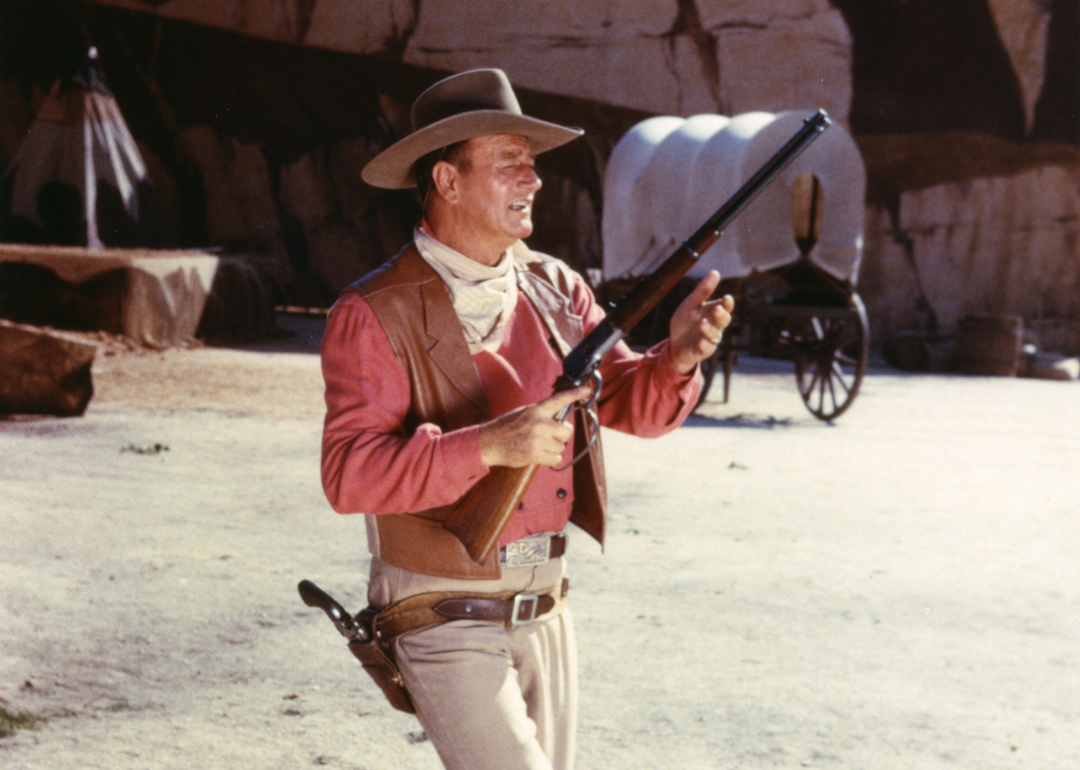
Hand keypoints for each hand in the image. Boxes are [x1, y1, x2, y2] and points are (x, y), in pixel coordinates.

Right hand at [478, 384, 592, 467]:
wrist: (489, 442)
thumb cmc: (507, 427)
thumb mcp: (524, 413)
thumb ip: (541, 414)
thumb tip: (560, 419)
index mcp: (535, 410)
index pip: (559, 400)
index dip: (574, 394)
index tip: (587, 390)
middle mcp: (539, 423)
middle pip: (566, 430)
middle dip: (562, 434)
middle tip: (551, 435)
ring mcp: (537, 440)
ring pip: (561, 446)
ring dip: (554, 447)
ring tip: (539, 445)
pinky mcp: (535, 455)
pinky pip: (556, 458)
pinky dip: (551, 459)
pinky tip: (540, 454)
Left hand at [668, 271, 734, 375]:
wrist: (675, 343)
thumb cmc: (685, 322)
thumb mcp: (690, 305)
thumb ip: (702, 291)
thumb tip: (715, 272)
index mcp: (713, 312)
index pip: (726, 307)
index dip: (727, 303)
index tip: (726, 298)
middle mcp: (716, 326)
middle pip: (724, 320)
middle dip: (721, 315)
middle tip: (716, 309)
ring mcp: (710, 339)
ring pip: (716, 335)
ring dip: (709, 329)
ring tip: (702, 323)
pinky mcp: (703, 351)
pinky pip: (706, 348)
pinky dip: (704, 344)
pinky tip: (700, 341)